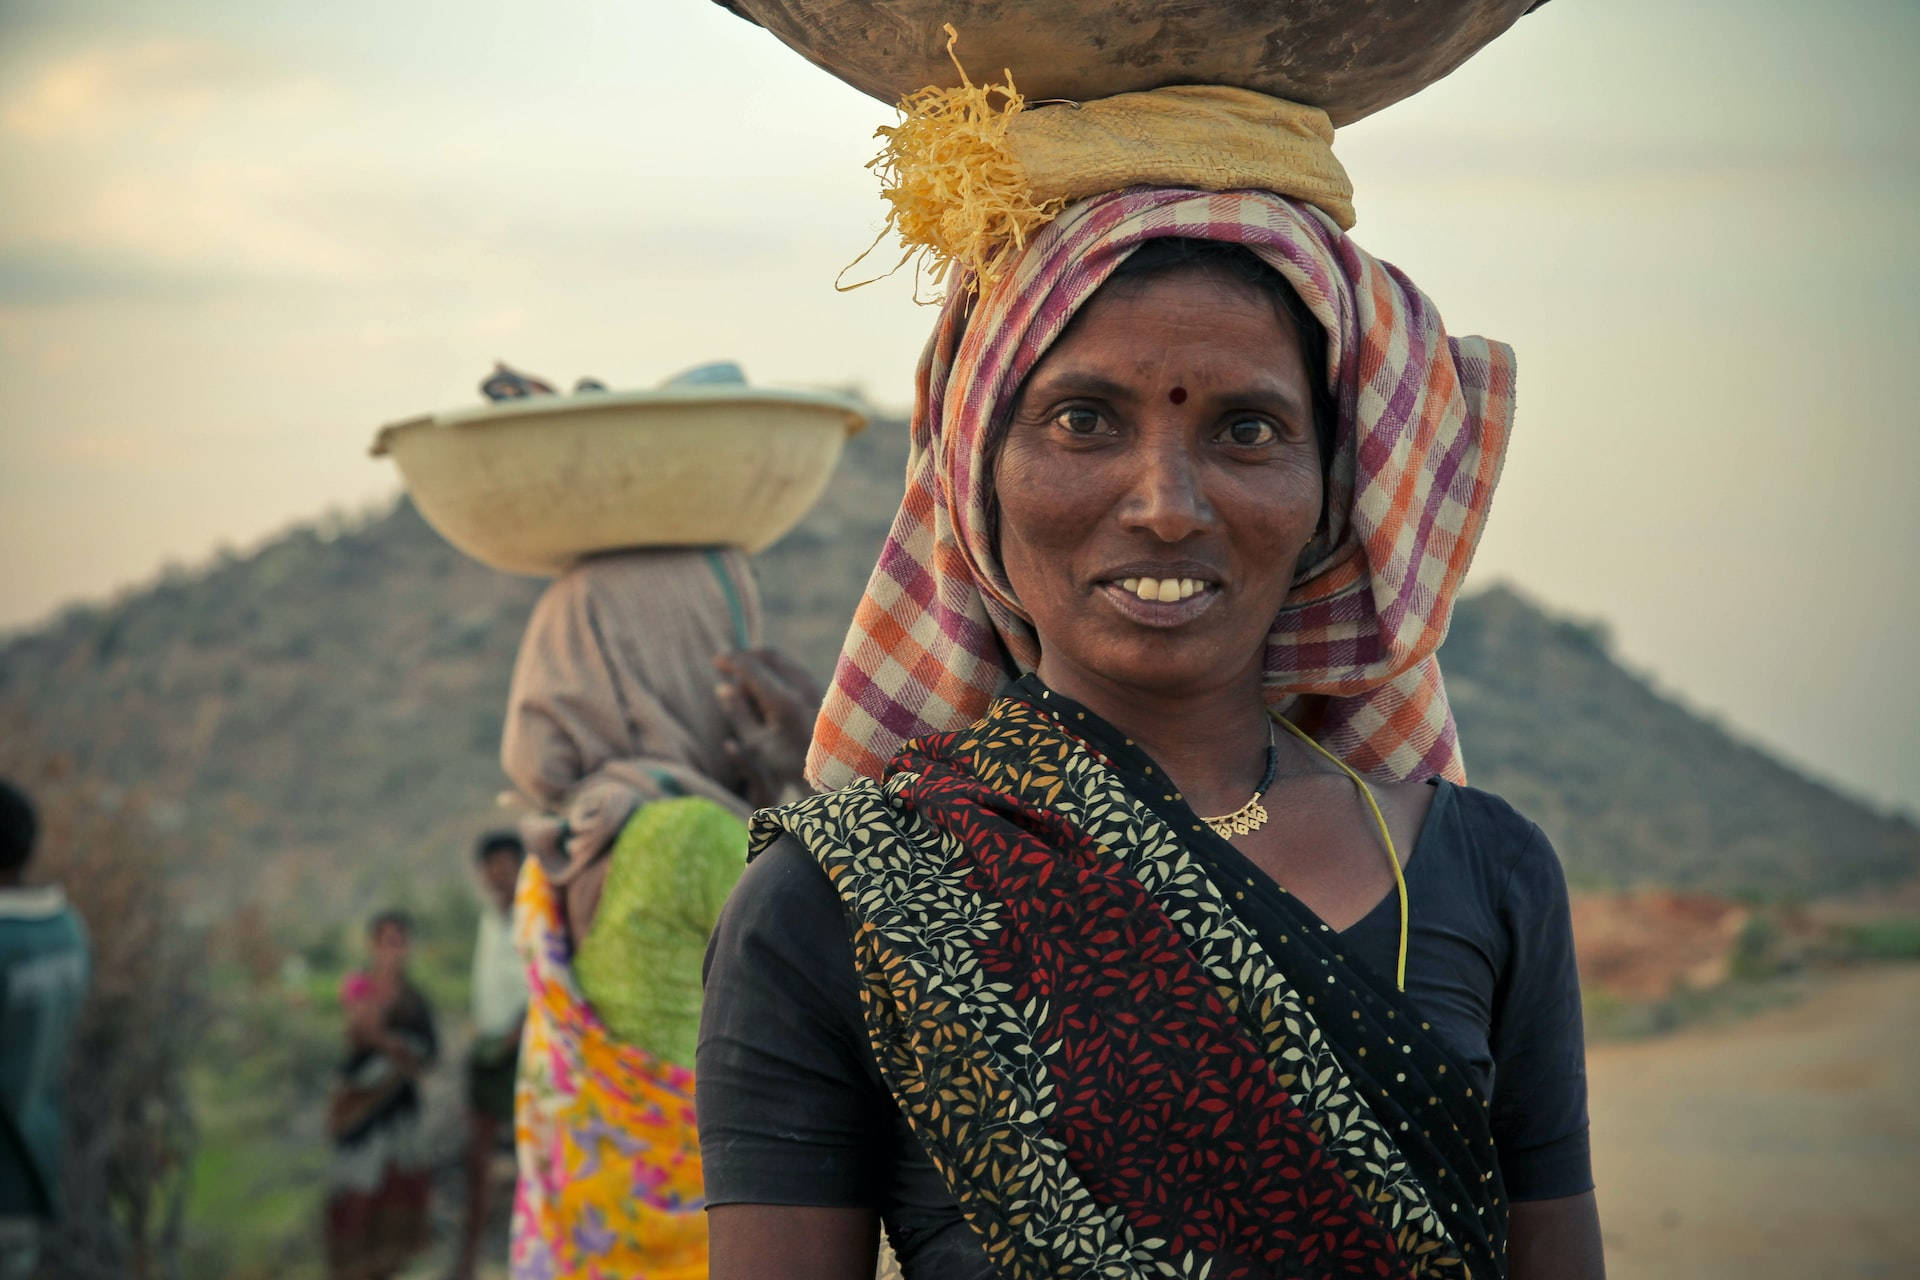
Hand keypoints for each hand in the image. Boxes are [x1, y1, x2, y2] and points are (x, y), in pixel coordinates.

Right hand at [714, 648, 822, 807]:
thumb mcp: (755, 743)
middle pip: (767, 654)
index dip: (731, 660)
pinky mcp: (820, 684)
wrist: (831, 767)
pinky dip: (775, 671)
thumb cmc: (789, 762)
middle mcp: (802, 686)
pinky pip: (792, 666)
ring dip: (761, 664)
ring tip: (748, 690)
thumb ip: (738, 713)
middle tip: (729, 669)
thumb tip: (722, 687)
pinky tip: (767, 692)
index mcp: (783, 702)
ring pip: (781, 659)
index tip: (716, 661)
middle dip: (746, 658)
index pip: (751, 667)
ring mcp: (814, 683)